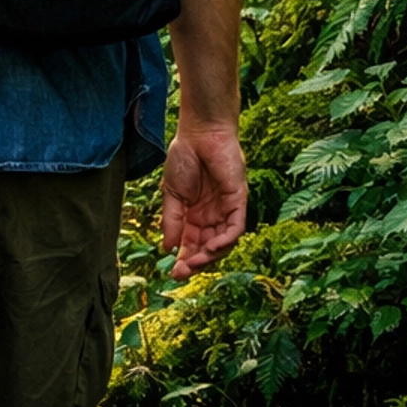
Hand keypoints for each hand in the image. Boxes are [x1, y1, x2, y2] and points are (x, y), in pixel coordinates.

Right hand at [162, 122, 244, 277]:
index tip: (172, 272)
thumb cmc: (184, 157)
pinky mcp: (238, 201)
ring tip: (193, 261)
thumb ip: (171, 220)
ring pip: (223, 243)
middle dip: (196, 262)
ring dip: (209, 256)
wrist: (199, 134)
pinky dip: (225, 240)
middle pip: (207, 248)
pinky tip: (212, 247)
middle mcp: (213, 215)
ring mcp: (226, 210)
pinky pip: (236, 228)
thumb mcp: (171, 193)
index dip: (184, 259)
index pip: (192, 243)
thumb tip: (168, 247)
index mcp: (195, 214)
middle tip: (182, 272)